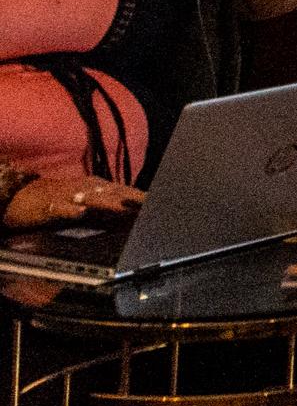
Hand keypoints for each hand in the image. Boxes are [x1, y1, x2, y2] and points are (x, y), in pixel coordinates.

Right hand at [4, 171, 140, 229]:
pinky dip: (70, 209)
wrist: (23, 198)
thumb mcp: (90, 205)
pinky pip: (60, 208)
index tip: (163, 204)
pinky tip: (79, 212)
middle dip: (133, 199)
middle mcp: (88, 188)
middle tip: (151, 207)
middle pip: (114, 193)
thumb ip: (112, 210)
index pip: (127, 192)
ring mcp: (69, 195)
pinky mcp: (48, 206)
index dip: (144, 198)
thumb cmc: (62, 201)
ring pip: (90, 198)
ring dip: (108, 203)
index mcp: (100, 187)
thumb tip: (138, 218)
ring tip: (124, 208)